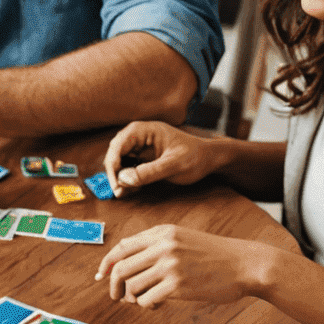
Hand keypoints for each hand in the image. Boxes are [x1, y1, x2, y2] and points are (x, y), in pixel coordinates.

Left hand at [96, 223, 271, 305]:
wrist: (246, 264)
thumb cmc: (213, 255)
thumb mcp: (182, 238)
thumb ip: (154, 245)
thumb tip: (122, 263)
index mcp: (162, 233)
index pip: (121, 247)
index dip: (106, 264)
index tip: (100, 276)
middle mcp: (163, 246)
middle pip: (120, 268)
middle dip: (114, 286)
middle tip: (118, 297)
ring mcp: (170, 265)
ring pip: (132, 286)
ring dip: (133, 298)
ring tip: (145, 300)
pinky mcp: (178, 285)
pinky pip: (146, 299)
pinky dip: (146, 305)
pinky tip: (157, 305)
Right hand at [102, 120, 223, 197]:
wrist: (210, 159)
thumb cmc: (196, 158)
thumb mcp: (175, 165)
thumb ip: (150, 172)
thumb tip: (123, 179)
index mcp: (146, 130)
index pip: (119, 145)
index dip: (114, 164)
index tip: (117, 183)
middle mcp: (140, 136)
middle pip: (115, 152)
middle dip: (114, 172)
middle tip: (119, 191)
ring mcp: (140, 146)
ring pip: (119, 160)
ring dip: (119, 176)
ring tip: (124, 192)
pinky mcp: (143, 157)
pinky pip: (127, 166)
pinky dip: (127, 178)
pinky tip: (132, 188)